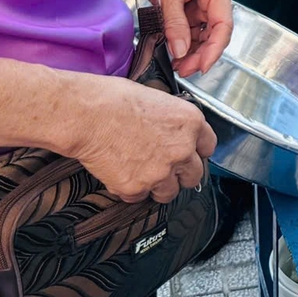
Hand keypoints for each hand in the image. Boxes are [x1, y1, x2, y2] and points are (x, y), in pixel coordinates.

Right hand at [64, 72, 215, 202]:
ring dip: (158, 186)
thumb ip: (172, 121)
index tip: (189, 153)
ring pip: (169, 192)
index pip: (208, 146)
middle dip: (180, 174)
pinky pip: (138, 197)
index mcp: (190, 123)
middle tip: (165, 167)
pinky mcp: (137, 188)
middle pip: (194, 175)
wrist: (88, 115)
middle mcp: (182, 150)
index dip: (196, 151)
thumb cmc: (114, 100)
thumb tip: (170, 130)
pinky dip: (131, 190)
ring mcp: (161, 172)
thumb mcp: (157, 99)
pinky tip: (120, 172)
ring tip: (141, 173)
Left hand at [147, 0, 232, 76]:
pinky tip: (172, 53)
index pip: (223, 25)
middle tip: (183, 69)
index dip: (215, 49)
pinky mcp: (188, 11)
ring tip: (175, 64)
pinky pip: (189, 33)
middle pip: (214, 34)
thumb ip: (174, 22)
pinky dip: (182, 45)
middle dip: (200, 54)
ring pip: (202, 37)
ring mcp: (201, 5)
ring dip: (191, 53)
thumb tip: (181, 51)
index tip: (202, 67)